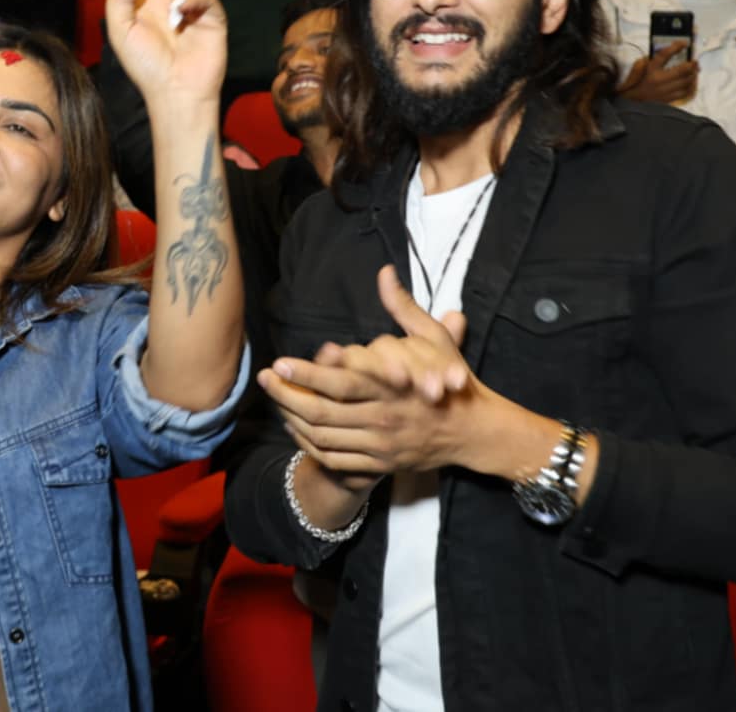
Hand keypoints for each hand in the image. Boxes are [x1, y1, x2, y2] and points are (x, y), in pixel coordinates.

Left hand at [256, 266, 483, 478]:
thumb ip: (403, 308)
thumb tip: (385, 272)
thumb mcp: (433, 339)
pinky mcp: (379, 463)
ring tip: (273, 399)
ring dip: (292, 419)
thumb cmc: (451, 379)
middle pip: (322, 411)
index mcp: (392, 388)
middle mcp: (383, 418)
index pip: (340, 382)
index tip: (278, 362)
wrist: (473, 431)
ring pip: (323, 436)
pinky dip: (309, 445)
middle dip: (286, 395)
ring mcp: (380, 444)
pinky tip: (295, 427)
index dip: (306, 374)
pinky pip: (334, 458)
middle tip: (262, 378)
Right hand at [617, 43, 698, 103]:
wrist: (632, 101)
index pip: (664, 55)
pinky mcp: (668, 99)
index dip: (676, 47)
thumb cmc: (637, 82)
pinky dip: (690, 86)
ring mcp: (664, 91)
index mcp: (650, 69)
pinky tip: (691, 82)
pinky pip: (684, 93)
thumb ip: (653, 60)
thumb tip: (670, 52)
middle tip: (695, 61)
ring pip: (685, 82)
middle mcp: (658, 80)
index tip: (685, 43)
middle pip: (681, 70)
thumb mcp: (641, 67)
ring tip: (695, 71)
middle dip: (691, 65)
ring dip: (692, 75)